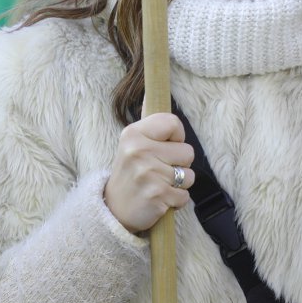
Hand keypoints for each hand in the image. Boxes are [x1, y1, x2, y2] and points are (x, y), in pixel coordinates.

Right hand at [104, 113, 195, 233]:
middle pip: (188, 151)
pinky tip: (159, 199)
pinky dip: (176, 200)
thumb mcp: (131, 144)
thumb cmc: (130, 173)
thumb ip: (148, 123)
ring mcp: (148, 173)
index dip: (176, 136)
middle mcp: (139, 151)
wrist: (112, 210)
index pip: (173, 122)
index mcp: (133, 133)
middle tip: (158, 170)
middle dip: (179, 164)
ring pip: (189, 175)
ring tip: (158, 184)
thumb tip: (152, 92)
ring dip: (179, 184)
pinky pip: (185, 195)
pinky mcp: (158, 195)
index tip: (166, 146)